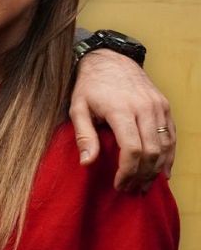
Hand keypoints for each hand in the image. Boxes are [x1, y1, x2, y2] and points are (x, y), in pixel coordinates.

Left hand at [69, 50, 173, 191]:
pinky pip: (172, 136)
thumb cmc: (90, 86)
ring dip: (158, 169)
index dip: (127, 172)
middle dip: (143, 175)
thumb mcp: (77, 108)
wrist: (111, 59)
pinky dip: (169, 155)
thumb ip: (83, 135)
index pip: (132, 149)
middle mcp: (144, 108)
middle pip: (152, 151)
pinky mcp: (166, 106)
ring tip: (145, 186)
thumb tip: (87, 163)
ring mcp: (159, 107)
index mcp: (121, 110)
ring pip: (166, 145)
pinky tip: (162, 171)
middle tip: (132, 190)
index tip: (119, 185)